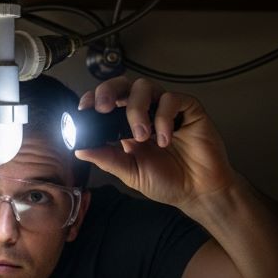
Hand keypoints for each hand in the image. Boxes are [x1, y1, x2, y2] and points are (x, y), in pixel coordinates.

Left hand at [75, 77, 237, 210]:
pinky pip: (171, 99)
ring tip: (142, 136)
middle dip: (109, 91)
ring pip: (145, 87)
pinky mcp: (188, 109)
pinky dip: (163, 117)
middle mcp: (146, 112)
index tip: (84, 108)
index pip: (107, 101)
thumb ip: (106, 158)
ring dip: (136, 109)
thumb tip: (79, 148)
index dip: (94, 98)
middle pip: (123, 85)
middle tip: (104, 108)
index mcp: (127, 126)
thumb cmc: (168, 182)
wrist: (198, 192)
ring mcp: (166, 109)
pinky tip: (164, 139)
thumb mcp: (130, 172)